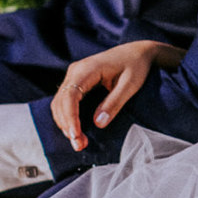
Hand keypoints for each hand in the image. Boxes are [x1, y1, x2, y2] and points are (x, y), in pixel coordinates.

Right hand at [52, 41, 184, 152]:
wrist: (137, 52)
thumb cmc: (136, 66)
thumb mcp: (130, 85)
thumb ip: (114, 103)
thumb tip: (98, 123)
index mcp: (88, 69)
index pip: (70, 95)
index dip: (70, 118)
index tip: (75, 136)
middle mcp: (76, 70)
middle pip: (61, 101)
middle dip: (67, 125)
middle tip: (80, 146)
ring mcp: (74, 75)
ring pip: (59, 103)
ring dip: (65, 123)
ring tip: (79, 142)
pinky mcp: (76, 81)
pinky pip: (65, 101)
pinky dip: (67, 117)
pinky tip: (76, 131)